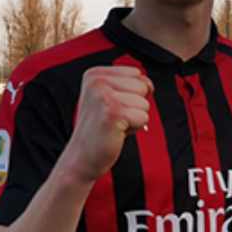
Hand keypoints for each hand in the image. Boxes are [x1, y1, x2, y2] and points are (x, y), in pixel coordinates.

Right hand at [58, 65, 151, 183]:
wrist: (82, 157)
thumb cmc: (101, 129)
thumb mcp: (113, 98)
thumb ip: (132, 85)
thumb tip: (149, 84)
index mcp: (94, 74)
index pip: (136, 74)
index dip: (131, 94)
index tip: (111, 107)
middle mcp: (97, 81)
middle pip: (142, 86)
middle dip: (134, 106)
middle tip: (113, 118)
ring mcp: (104, 96)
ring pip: (145, 103)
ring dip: (134, 118)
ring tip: (114, 125)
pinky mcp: (113, 112)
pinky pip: (143, 117)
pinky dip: (134, 128)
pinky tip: (116, 132)